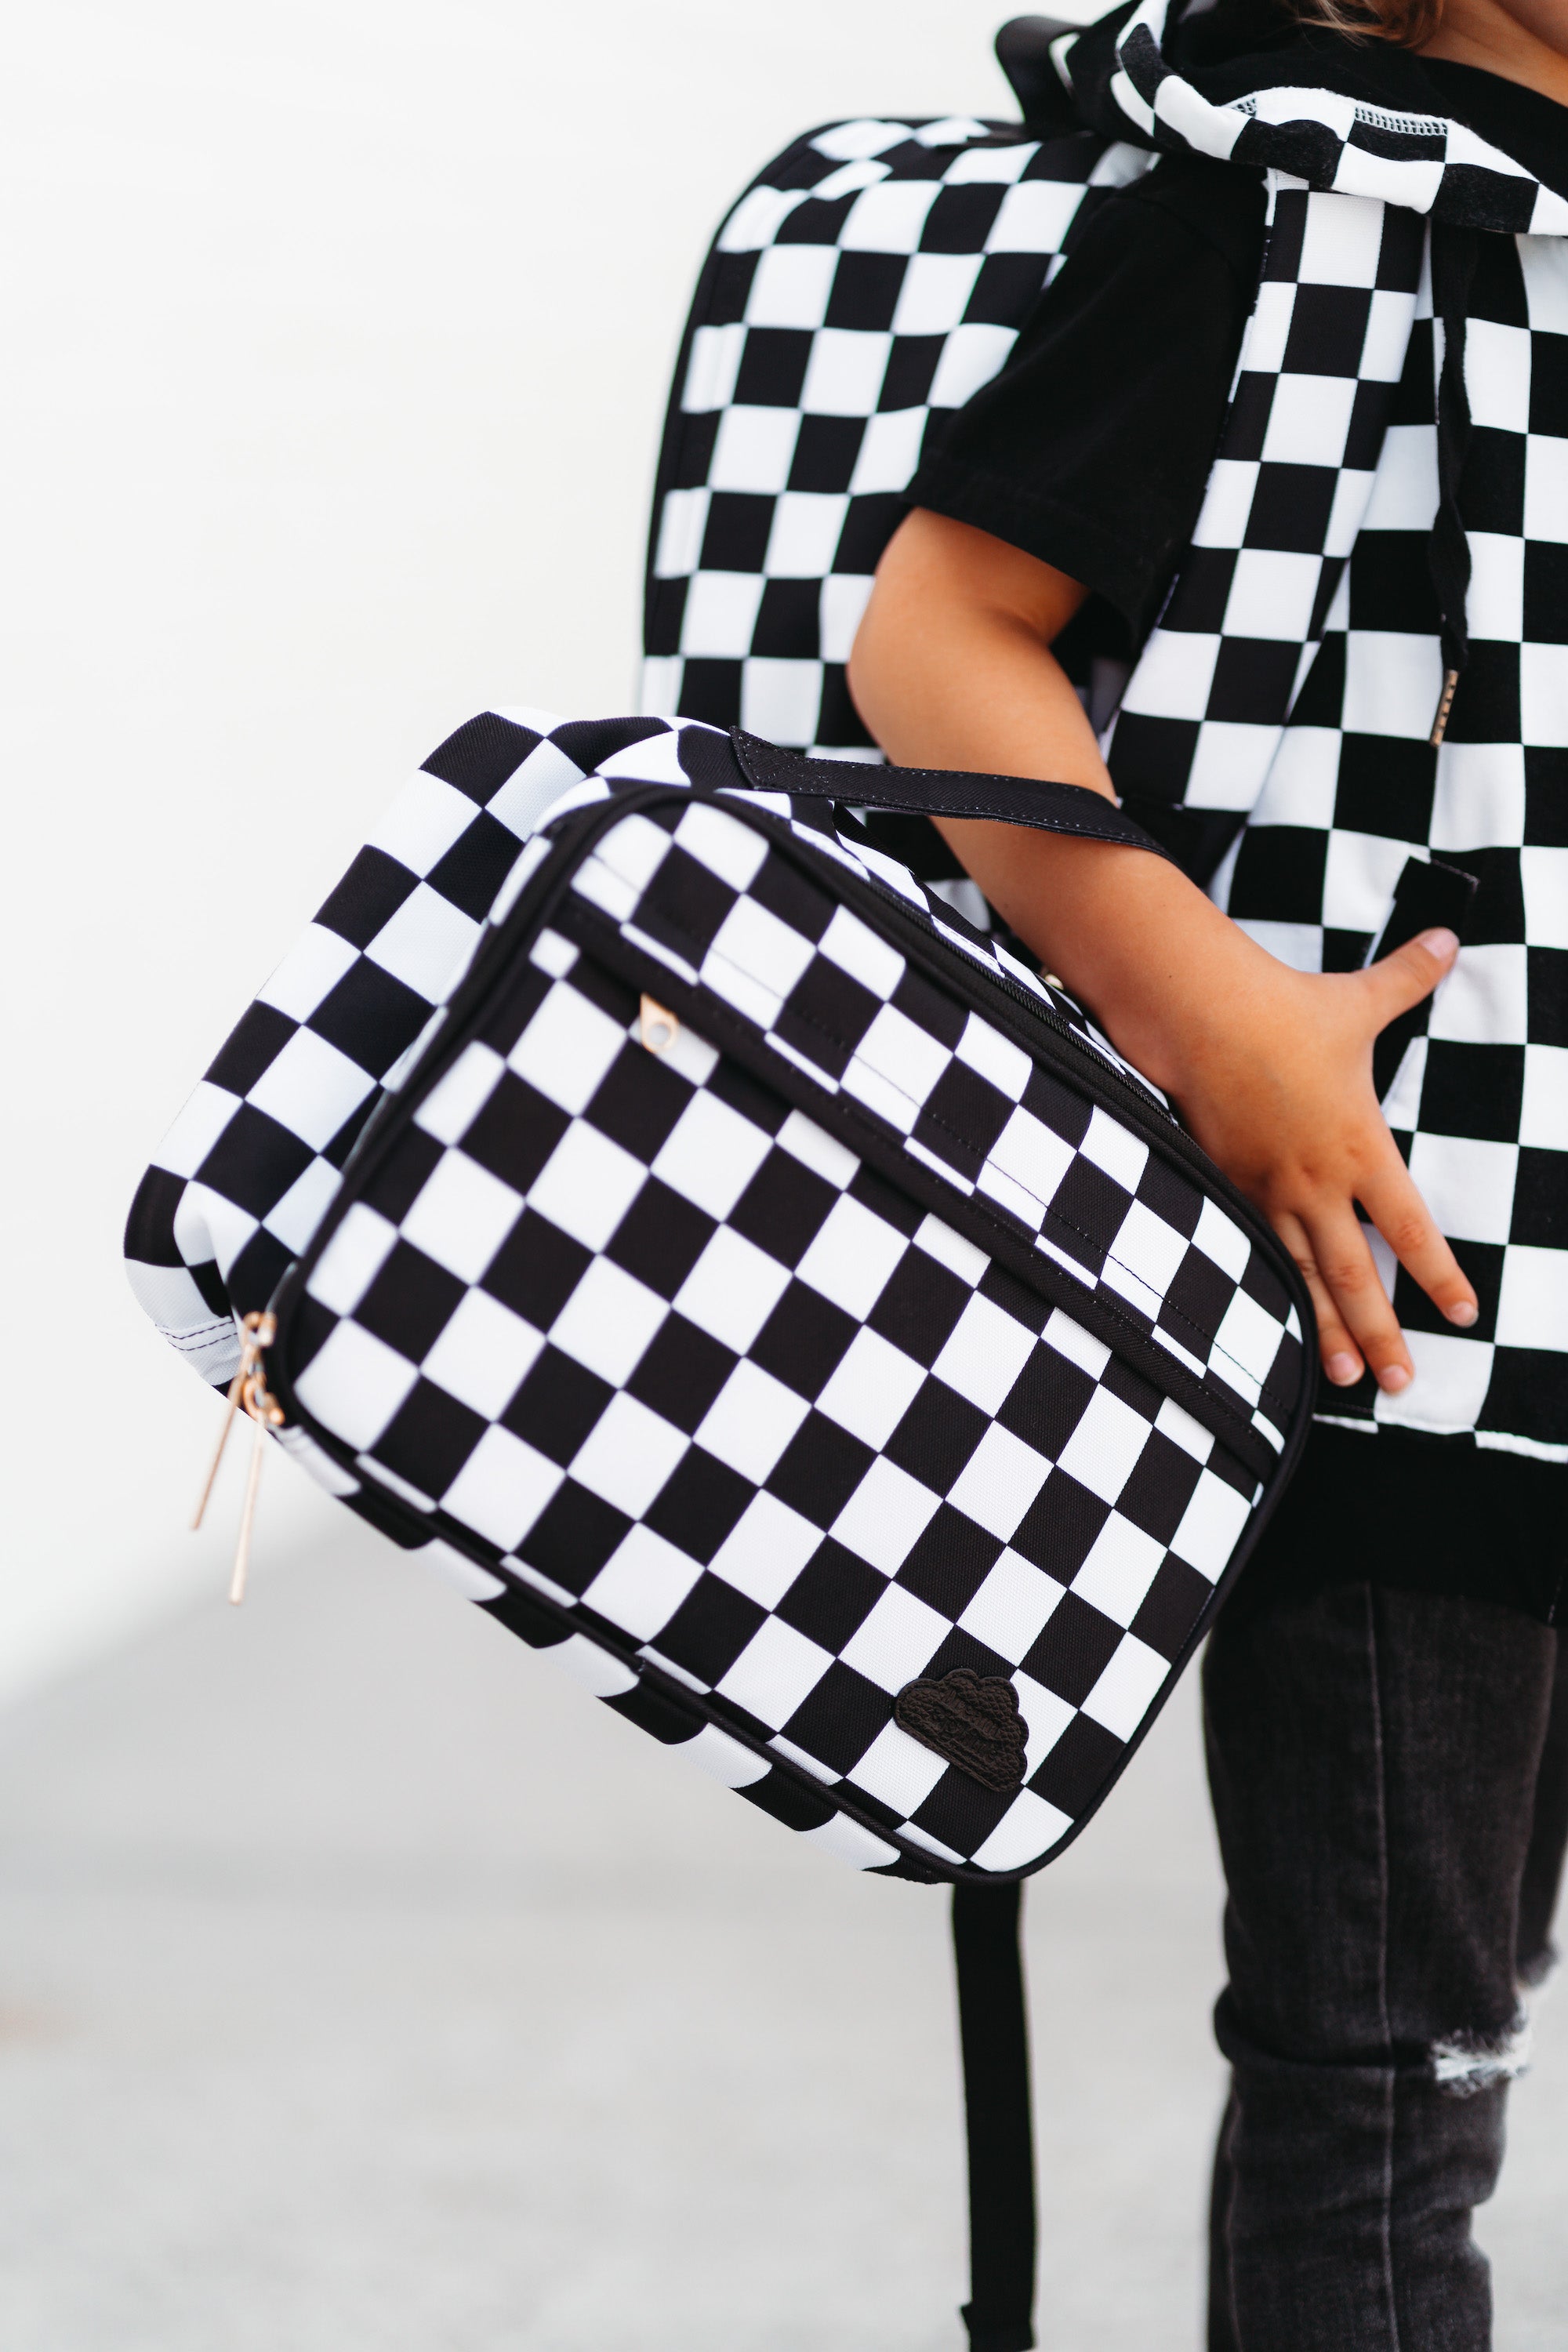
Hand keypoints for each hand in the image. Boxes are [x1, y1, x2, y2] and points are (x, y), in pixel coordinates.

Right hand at [1149, 925, 1477, 1393]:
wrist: (1199, 1015)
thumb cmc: (1284, 1009)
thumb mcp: (1359, 999)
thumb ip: (1409, 979)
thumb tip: (1449, 939)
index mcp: (1361, 1147)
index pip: (1412, 1229)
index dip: (1439, 1277)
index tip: (1464, 1317)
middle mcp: (1317, 1182)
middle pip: (1358, 1276)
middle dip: (1382, 1334)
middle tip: (1399, 1385)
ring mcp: (1267, 1189)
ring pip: (1302, 1275)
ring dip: (1325, 1329)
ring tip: (1343, 1378)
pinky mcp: (1227, 1184)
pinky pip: (1253, 1246)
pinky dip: (1269, 1288)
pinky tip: (1276, 1322)